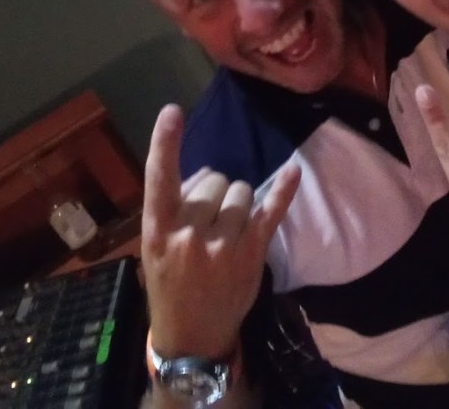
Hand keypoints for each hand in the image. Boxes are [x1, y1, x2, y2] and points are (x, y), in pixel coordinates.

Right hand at [141, 104, 300, 359]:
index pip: (159, 178)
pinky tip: (292, 171)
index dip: (165, 143)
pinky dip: (283, 190)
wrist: (192, 337)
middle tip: (207, 218)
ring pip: (239, 191)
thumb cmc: (169, 285)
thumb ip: (175, 208)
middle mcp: (189, 235)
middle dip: (212, 190)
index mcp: (157, 231)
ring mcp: (223, 245)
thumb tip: (205, 174)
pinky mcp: (252, 254)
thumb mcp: (156, 248)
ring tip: (227, 228)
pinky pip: (270, 211)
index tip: (172, 111)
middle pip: (211, 180)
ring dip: (236, 201)